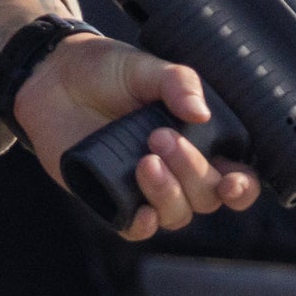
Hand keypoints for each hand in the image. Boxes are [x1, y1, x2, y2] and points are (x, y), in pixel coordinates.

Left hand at [13, 35, 255, 239]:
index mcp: (198, 140)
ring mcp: (145, 187)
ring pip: (176, 215)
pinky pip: (136, 229)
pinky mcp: (111, 199)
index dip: (241, 187)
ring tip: (144, 161)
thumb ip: (179, 83)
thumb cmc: (106, 71)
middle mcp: (177, 169)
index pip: (235, 176)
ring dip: (168, 193)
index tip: (231, 179)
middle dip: (192, 172)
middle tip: (160, 136)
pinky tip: (142, 212)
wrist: (54, 79)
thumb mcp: (146, 67)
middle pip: (207, 196)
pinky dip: (144, 224)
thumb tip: (201, 114)